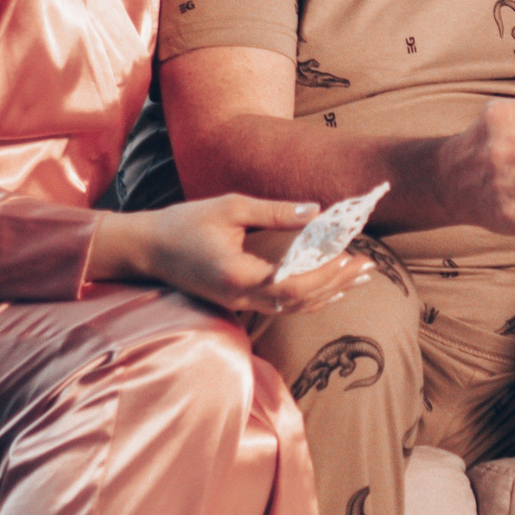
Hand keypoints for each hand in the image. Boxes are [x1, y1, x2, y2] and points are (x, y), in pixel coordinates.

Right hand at [92, 195, 372, 318]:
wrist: (147, 248)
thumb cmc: (184, 222)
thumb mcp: (230, 207)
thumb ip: (274, 211)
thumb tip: (317, 210)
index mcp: (237, 275)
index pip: (293, 283)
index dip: (326, 272)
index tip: (352, 253)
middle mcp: (240, 297)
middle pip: (299, 299)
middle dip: (337, 282)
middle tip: (367, 264)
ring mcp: (239, 304)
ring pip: (293, 307)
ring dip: (328, 291)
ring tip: (359, 275)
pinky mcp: (238, 302)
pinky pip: (281, 306)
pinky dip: (310, 297)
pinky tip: (330, 288)